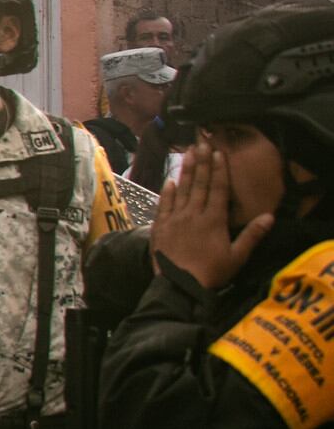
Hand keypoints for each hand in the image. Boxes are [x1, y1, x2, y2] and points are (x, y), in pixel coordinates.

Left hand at [151, 138, 272, 289]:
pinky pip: (163, 205)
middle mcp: (193, 215)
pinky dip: (167, 192)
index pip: (218, 189)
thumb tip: (270, 216)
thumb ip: (252, 235)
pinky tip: (170, 181)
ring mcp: (175, 219)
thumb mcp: (237, 257)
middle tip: (201, 143)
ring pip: (181, 190)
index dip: (219, 170)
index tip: (219, 153)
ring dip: (186, 171)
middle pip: (199, 184)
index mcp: (213, 220)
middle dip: (202, 162)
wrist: (179, 285)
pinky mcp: (160, 227)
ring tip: (188, 153)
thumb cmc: (211, 273)